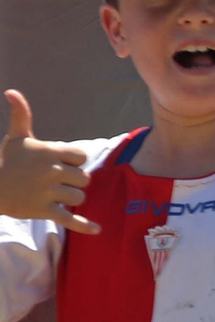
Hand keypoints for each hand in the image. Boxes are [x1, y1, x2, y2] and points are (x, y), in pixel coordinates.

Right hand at [0, 90, 98, 233]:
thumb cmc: (7, 160)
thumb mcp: (16, 137)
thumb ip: (21, 115)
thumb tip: (12, 92)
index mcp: (49, 152)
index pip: (82, 157)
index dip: (75, 162)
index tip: (60, 163)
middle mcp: (51, 171)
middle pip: (84, 178)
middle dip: (74, 181)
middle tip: (54, 181)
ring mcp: (47, 192)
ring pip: (79, 197)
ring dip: (72, 198)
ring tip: (54, 195)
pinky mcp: (44, 210)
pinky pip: (70, 219)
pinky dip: (84, 225)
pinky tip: (98, 229)